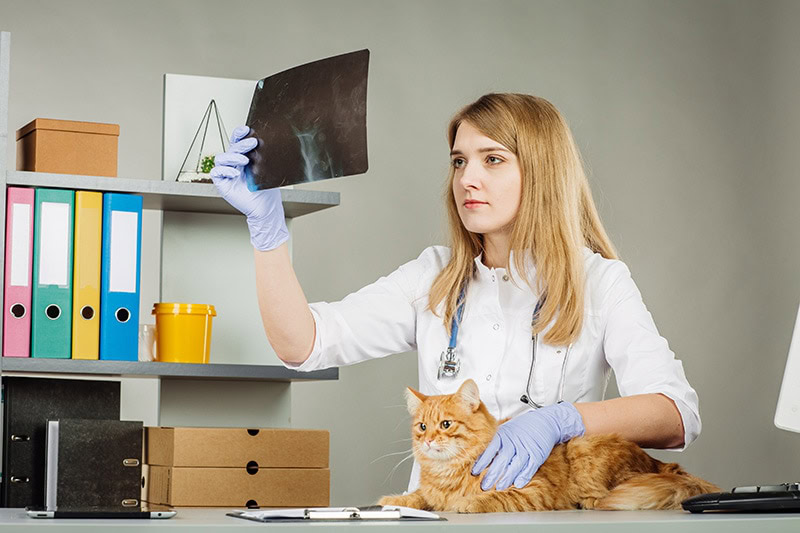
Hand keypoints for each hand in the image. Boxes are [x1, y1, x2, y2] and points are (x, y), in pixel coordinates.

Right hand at [210, 125, 288, 250]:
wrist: (265, 207)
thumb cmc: (266, 190)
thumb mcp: (267, 170)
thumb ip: (263, 156)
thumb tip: (266, 141)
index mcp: (244, 158)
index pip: (237, 142)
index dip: (239, 134)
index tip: (246, 129)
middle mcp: (233, 164)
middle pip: (231, 148)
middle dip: (241, 144)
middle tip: (252, 143)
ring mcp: (227, 173)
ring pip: (221, 158)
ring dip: (232, 156)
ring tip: (245, 161)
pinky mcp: (222, 183)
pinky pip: (216, 172)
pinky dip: (225, 170)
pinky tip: (236, 174)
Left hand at [472, 402, 584, 490]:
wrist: (545, 421)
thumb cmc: (522, 428)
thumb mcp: (506, 430)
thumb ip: (495, 442)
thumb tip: (480, 458)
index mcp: (503, 434)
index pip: (490, 449)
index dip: (482, 462)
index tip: (474, 473)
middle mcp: (514, 441)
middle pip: (501, 460)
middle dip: (492, 474)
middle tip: (484, 486)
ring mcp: (526, 448)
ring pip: (515, 466)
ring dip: (506, 478)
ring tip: (499, 488)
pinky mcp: (537, 454)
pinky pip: (530, 467)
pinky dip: (524, 476)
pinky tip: (517, 484)